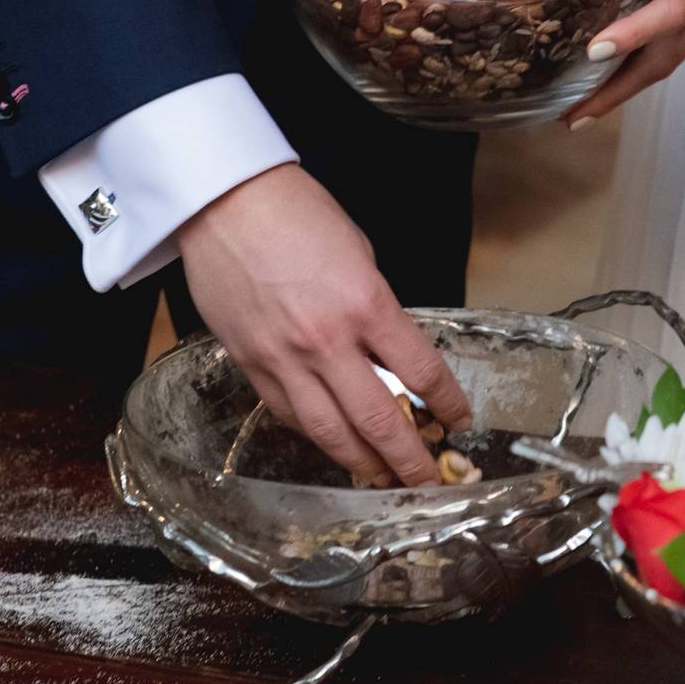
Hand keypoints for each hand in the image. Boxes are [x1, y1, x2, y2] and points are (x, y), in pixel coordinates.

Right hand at [178, 163, 472, 486]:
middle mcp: (327, 341)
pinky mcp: (249, 365)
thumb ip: (376, 308)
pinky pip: (289, 414)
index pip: (421, 371)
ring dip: (361, 462)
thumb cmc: (296, 214)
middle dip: (409, 458)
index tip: (460, 420)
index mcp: (367, 305)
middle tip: (429, 480)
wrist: (224, 203)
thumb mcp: (360, 254)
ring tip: (384, 480)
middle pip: (378, 419)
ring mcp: (284, 358)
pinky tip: (334, 445)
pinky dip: (316, 435)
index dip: (448, 403)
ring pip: (329, 431)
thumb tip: (389, 349)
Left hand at [560, 0, 684, 125]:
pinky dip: (649, 59)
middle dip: (620, 90)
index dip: (633, 35)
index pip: (670, 10)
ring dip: (631, 83)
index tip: (596, 53)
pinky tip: (622, 64)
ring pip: (673, 54)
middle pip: (667, 56)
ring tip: (590, 103)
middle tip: (576, 115)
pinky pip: (682, 40)